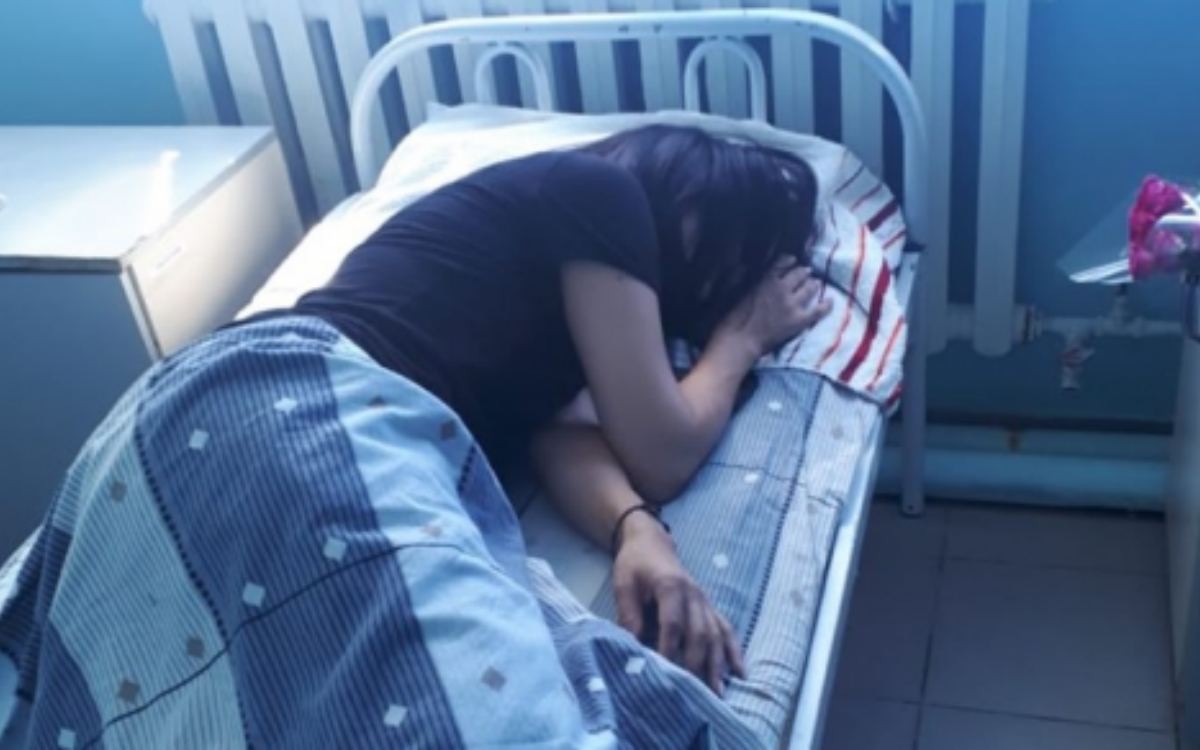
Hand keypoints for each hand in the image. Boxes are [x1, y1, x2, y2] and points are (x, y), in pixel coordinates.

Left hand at [612, 512, 745, 693]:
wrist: (651, 542)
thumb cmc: (634, 564)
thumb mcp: (623, 585)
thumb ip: (629, 615)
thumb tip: (633, 647)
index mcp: (670, 586)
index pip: (673, 623)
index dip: (669, 649)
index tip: (665, 673)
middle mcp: (694, 595)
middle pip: (699, 633)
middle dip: (697, 664)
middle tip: (694, 693)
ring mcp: (705, 601)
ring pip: (716, 635)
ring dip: (717, 664)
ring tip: (718, 693)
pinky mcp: (709, 606)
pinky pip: (725, 629)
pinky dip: (733, 650)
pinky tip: (740, 672)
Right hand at [714, 260, 831, 357]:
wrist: (740, 340)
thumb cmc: (734, 317)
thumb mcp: (739, 289)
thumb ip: (751, 277)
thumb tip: (752, 266)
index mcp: (766, 279)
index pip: (783, 262)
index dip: (789, 260)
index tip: (792, 260)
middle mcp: (782, 288)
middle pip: (799, 273)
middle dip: (803, 272)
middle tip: (805, 272)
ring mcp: (792, 304)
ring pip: (810, 288)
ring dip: (813, 284)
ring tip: (814, 283)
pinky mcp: (799, 321)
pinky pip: (818, 310)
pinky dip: (826, 305)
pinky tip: (831, 300)